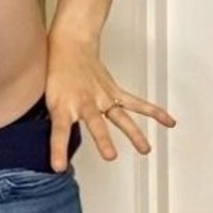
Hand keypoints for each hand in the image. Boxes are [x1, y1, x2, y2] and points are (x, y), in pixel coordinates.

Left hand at [46, 31, 176, 171]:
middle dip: (103, 140)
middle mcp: (85, 103)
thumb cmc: (56, 73)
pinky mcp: (114, 92)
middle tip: (111, 157)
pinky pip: (137, 104)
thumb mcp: (44, 97)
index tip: (59, 167)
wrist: (70, 45)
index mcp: (63, 106)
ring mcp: (102, 98)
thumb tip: (48, 142)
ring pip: (120, 117)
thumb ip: (51, 120)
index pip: (59, 131)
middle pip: (96, 123)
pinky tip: (168, 122)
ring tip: (145, 150)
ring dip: (134, 134)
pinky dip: (154, 112)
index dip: (58, 150)